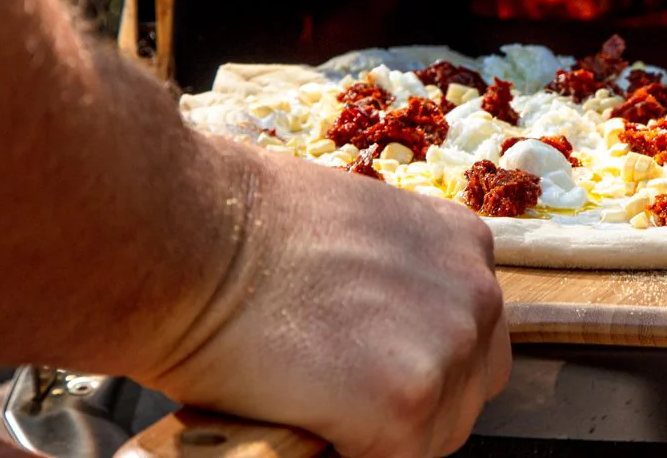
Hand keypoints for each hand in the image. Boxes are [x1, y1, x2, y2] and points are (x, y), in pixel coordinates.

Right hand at [135, 135, 510, 457]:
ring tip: (310, 395)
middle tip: (335, 391)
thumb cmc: (240, 231)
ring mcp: (449, 345)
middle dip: (409, 403)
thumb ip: (393, 286)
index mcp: (462, 244)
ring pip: (435, 435)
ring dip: (378, 433)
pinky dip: (345, 450)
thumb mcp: (353, 238)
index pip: (470, 336)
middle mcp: (476, 291)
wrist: (190, 237)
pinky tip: (301, 413)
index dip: (417, 363)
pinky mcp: (410, 400)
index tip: (370, 371)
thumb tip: (383, 337)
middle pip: (468, 390)